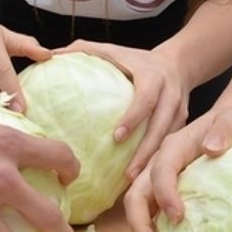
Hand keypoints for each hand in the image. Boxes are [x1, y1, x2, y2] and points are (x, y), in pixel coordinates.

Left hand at [54, 39, 188, 179]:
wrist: (179, 63)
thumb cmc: (138, 59)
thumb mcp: (115, 50)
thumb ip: (84, 50)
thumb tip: (49, 54)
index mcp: (154, 78)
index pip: (146, 99)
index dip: (133, 118)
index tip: (116, 137)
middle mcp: (171, 96)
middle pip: (160, 127)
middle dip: (145, 151)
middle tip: (126, 173)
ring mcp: (180, 112)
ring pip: (168, 141)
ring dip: (151, 162)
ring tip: (133, 181)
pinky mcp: (183, 125)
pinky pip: (172, 146)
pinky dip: (158, 161)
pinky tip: (143, 178)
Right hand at [123, 106, 231, 231]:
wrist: (227, 125)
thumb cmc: (231, 123)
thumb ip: (226, 130)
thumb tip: (211, 148)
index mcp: (173, 146)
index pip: (161, 170)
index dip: (164, 194)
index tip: (178, 217)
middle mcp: (159, 162)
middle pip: (136, 193)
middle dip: (139, 224)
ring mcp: (158, 178)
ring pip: (138, 206)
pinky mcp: (163, 191)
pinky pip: (150, 212)